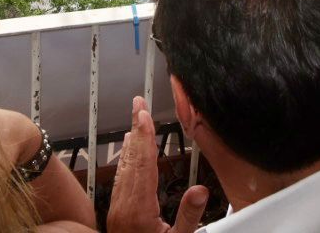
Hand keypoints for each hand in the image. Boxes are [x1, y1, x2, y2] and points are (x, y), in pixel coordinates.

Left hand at [106, 96, 207, 232]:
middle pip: (131, 159)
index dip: (144, 136)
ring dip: (130, 142)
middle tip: (137, 103)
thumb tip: (202, 189)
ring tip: (135, 121)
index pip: (143, 164)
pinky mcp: (117, 213)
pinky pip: (121, 178)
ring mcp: (118, 208)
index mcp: (139, 209)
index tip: (144, 114)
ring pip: (124, 167)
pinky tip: (130, 154)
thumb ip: (189, 217)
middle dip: (135, 129)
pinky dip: (127, 160)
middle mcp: (124, 205)